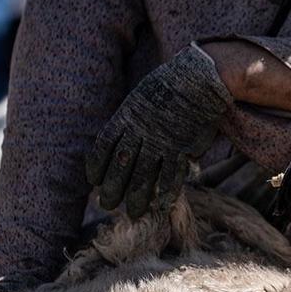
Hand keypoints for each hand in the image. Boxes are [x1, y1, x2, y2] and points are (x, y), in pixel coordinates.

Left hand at [87, 45, 232, 217]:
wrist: (197, 78)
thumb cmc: (170, 84)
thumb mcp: (140, 96)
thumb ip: (132, 118)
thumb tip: (124, 137)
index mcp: (126, 117)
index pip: (104, 146)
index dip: (97, 166)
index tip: (93, 181)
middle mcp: (140, 132)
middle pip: (121, 166)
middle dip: (112, 188)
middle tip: (106, 205)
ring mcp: (160, 142)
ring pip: (144, 176)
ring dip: (137, 197)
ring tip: (133, 213)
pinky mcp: (180, 148)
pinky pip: (171, 175)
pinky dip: (166, 192)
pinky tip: (161, 205)